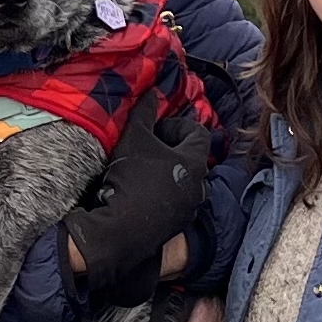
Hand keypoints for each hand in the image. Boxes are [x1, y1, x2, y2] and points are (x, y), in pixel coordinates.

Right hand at [62, 94, 213, 300]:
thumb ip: (144, 112)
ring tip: (144, 171)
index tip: (155, 129)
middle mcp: (199, 186)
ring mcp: (190, 208)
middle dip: (172, 149)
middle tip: (149, 148)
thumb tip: (150, 93)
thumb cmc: (130, 177)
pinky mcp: (177, 225)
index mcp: (194, 162)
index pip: (198, 132)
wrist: (121, 228)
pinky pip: (176, 202)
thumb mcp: (134, 137)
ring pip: (185, 182)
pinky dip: (164, 193)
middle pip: (192, 158)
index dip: (176, 125)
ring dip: (169, 173)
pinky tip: (141, 194)